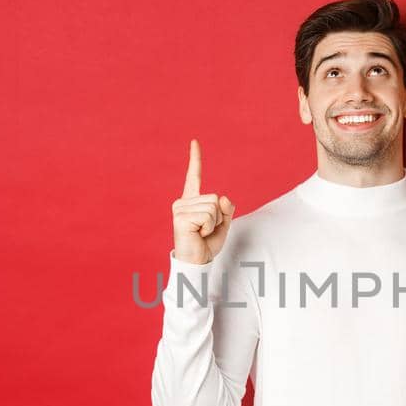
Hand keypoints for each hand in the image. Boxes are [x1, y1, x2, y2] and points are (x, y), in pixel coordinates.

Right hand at [171, 139, 234, 264]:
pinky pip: (208, 215)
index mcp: (191, 201)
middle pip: (214, 198)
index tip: (194, 141)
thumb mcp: (223, 225)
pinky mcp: (180, 217)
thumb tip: (222, 197)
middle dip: (218, 217)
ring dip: (214, 223)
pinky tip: (198, 234)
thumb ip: (226, 209)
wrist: (197, 263)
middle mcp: (183, 202)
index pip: (194, 176)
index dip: (195, 159)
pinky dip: (209, 227)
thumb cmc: (206, 245)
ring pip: (213, 207)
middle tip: (205, 231)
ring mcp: (179, 209)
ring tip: (201, 233)